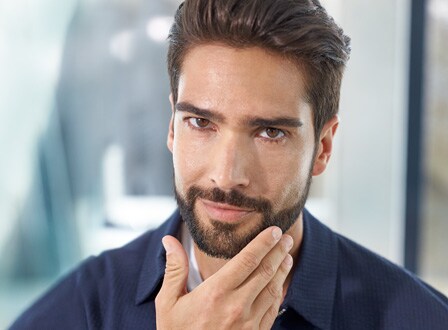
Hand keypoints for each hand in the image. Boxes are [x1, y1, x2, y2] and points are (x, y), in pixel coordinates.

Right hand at [155, 226, 293, 329]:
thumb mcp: (168, 303)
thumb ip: (174, 269)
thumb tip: (169, 241)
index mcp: (216, 292)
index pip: (247, 260)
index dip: (263, 243)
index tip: (273, 230)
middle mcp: (237, 306)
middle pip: (265, 271)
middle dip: (278, 251)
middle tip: (286, 238)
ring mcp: (249, 323)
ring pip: (272, 289)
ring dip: (282, 270)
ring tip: (287, 256)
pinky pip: (272, 310)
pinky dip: (279, 293)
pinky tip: (280, 284)